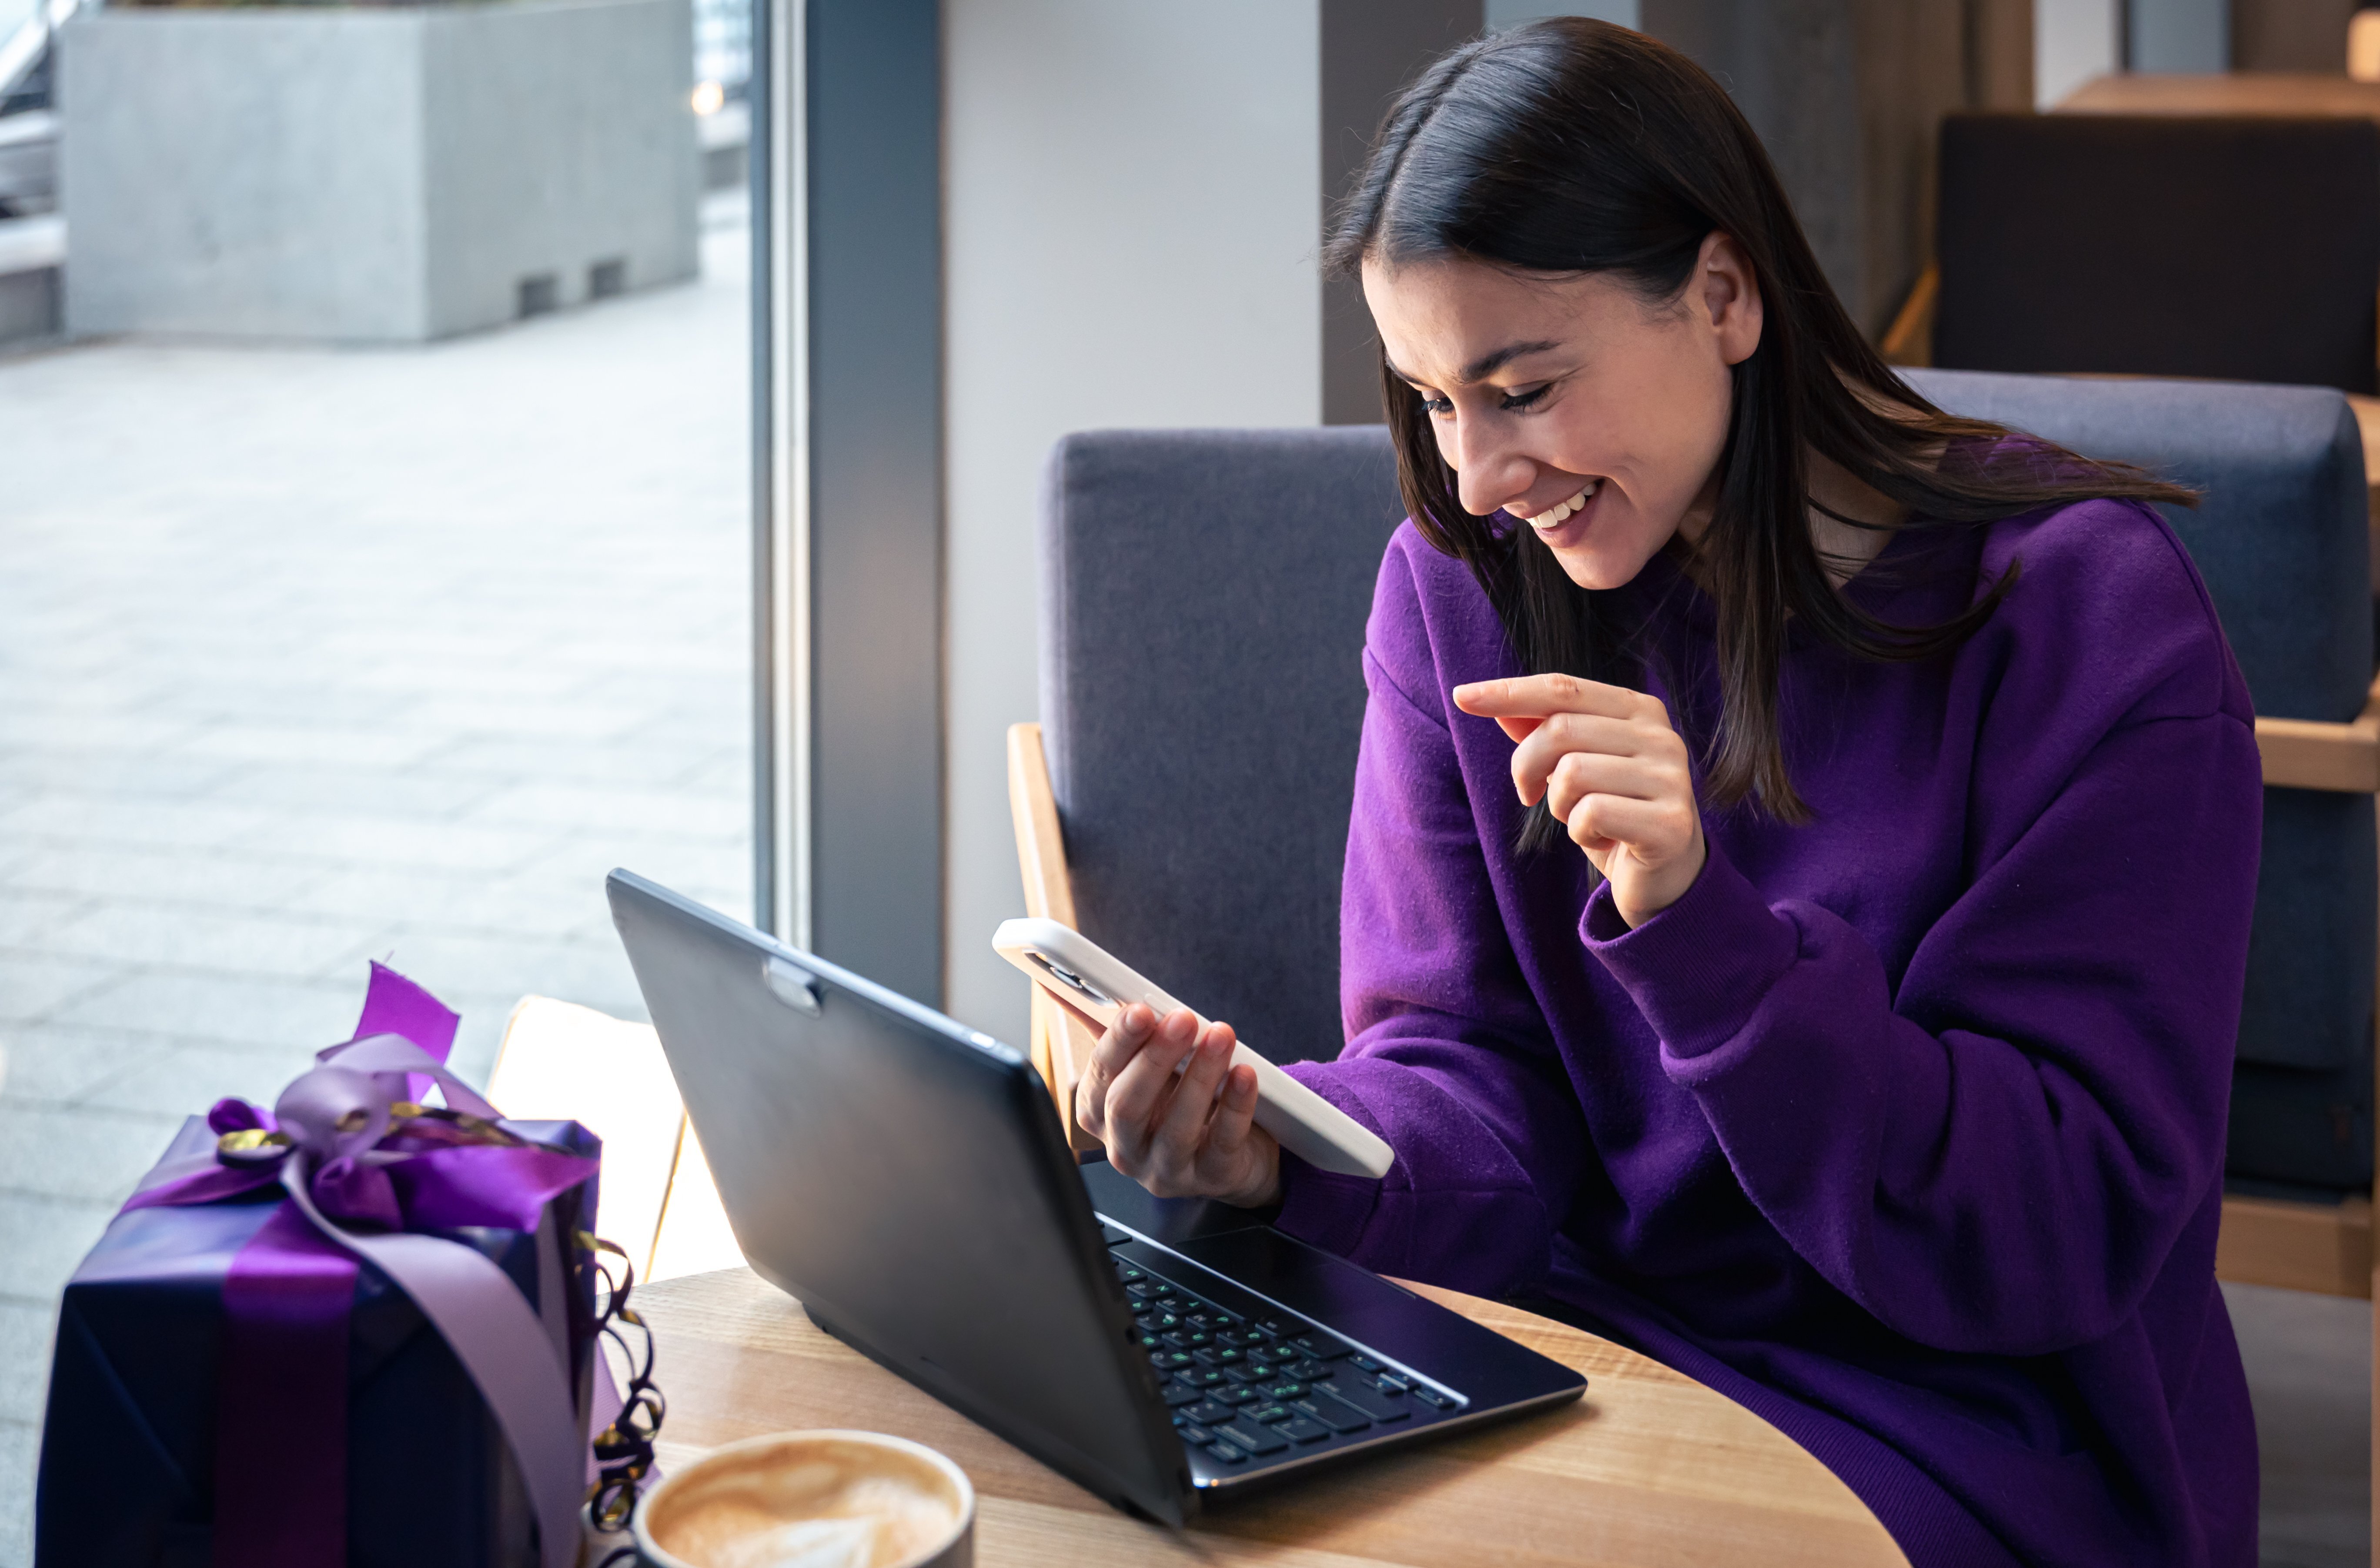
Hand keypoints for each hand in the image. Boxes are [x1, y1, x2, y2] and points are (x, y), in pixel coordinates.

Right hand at [1073, 1001, 1281, 1207]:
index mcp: (1100, 1112)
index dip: (1118, 1042)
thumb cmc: (1179, 1101)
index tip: (1139, 1010)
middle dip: (1155, 1057)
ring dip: (1200, 1076)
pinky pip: (1224, 1142)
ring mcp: (1167, 1169)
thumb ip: (1110, 1031)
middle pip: (1127, 1105)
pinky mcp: (1211, 1178)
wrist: (1231, 1155)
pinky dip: (1236, 1106)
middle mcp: (1125, 1147)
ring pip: (1177, 1127)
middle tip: (1183, 1019)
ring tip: (1221, 1036)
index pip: (1098, 1075)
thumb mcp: (1143, 1067)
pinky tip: (1245, 1075)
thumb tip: (1059, 984)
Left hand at [1452, 674, 1705, 927]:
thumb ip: (1543, 732)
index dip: (1509, 692)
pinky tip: (1603, 841)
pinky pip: (1592, 813)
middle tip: (1531, 794)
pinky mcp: (1670, 822)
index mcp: (1639, 710)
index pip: (1563, 688)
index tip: (1461, 696)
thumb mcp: (1574, 767)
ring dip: (1559, 805)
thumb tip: (1495, 704)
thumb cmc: (1613, 813)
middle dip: (1527, 766)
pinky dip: (1581, 833)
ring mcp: (1671, 778)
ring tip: (1582, 819)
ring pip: (1572, 773)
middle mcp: (1662, 736)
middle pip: (1559, 730)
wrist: (1665, 876)